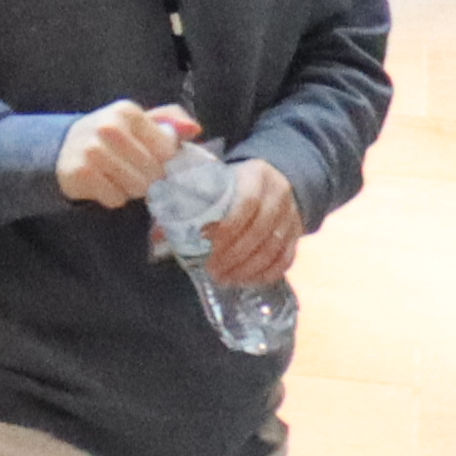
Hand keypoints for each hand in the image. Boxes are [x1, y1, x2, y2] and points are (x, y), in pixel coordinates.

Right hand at [54, 99, 192, 212]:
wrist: (65, 148)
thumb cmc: (114, 137)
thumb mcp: (140, 122)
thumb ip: (171, 122)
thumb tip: (194, 130)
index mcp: (128, 112)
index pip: (166, 150)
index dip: (164, 161)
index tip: (154, 159)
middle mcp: (108, 127)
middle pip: (153, 171)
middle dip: (149, 178)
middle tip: (136, 172)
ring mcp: (92, 150)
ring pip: (136, 186)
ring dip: (132, 189)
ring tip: (122, 178)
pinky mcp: (81, 173)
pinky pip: (115, 198)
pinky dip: (114, 198)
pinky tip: (105, 185)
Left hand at [200, 157, 308, 287]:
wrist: (278, 177)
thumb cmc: (236, 182)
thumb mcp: (217, 180)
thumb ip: (191, 202)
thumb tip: (158, 235)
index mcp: (257, 175)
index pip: (247, 203)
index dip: (227, 225)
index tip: (204, 240)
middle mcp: (279, 195)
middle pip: (259, 230)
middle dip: (234, 254)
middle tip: (212, 268)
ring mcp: (292, 216)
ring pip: (273, 248)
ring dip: (247, 268)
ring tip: (225, 278)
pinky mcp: (297, 234)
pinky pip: (286, 258)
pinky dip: (266, 273)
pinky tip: (247, 280)